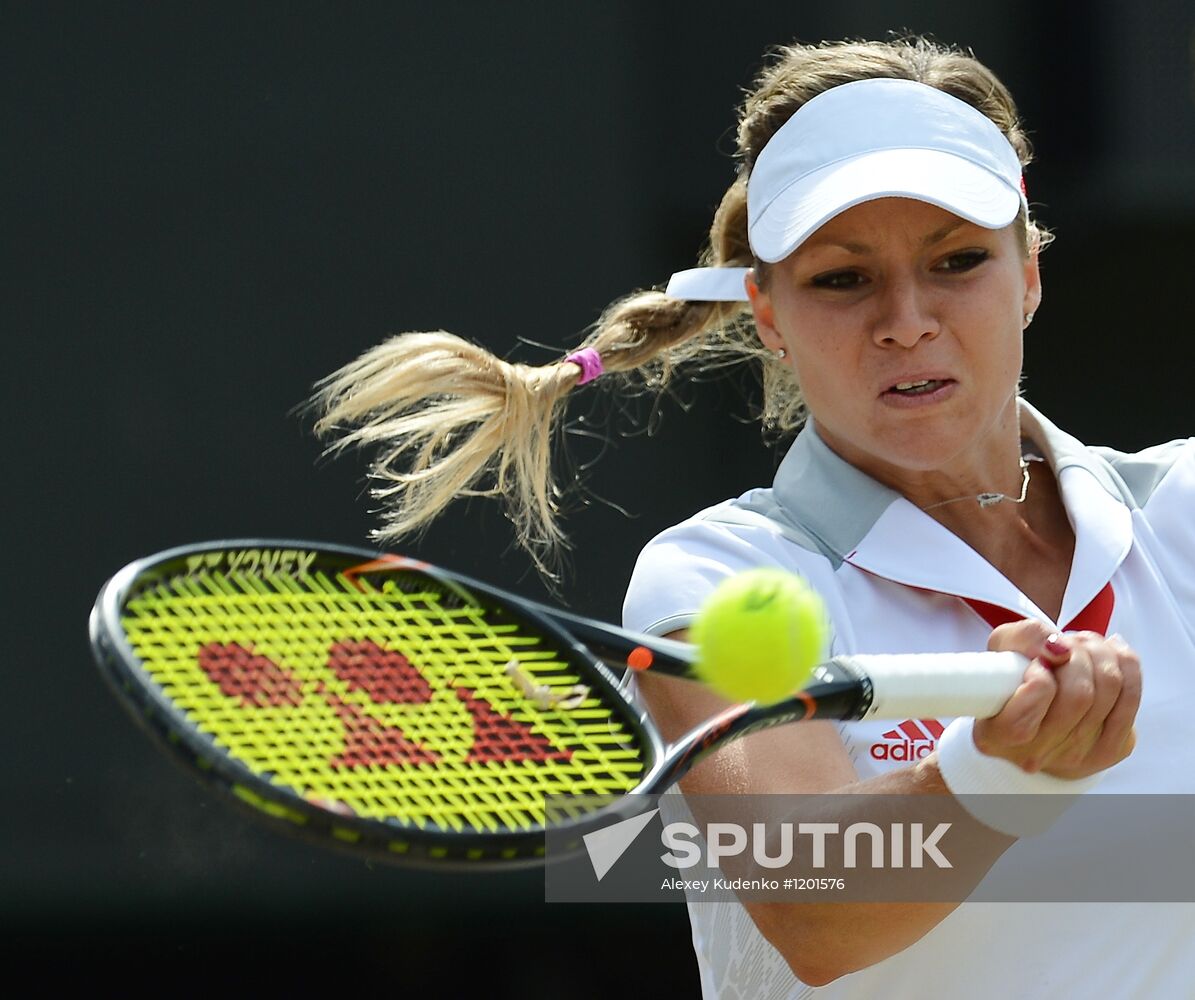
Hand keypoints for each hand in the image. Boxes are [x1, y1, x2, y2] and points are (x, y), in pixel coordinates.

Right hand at [973, 620, 1140, 779]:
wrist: (1033, 716)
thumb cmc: (1012, 678)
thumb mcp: (1003, 649)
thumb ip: (1025, 638)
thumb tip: (1061, 648)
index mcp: (997, 736)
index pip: (1035, 699)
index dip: (1042, 672)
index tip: (1037, 663)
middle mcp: (1036, 754)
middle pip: (1080, 694)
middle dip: (1077, 653)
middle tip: (1064, 645)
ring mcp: (1076, 756)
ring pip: (1110, 689)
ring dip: (1099, 653)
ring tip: (1083, 646)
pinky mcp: (1110, 750)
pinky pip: (1131, 696)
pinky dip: (1124, 663)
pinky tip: (1109, 654)